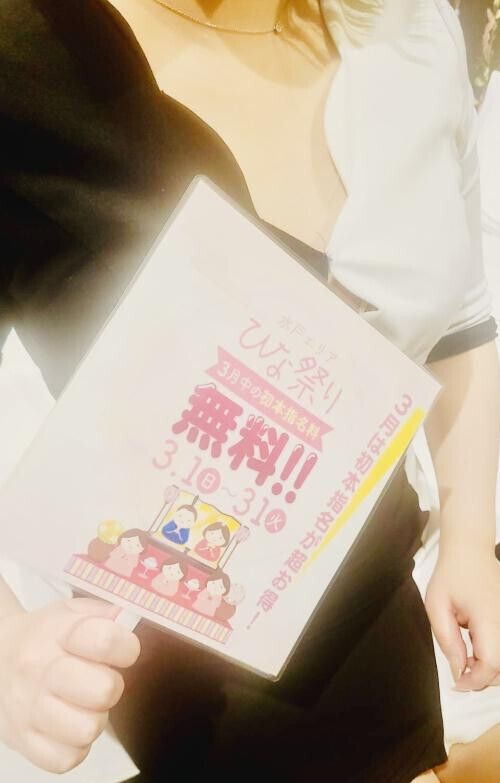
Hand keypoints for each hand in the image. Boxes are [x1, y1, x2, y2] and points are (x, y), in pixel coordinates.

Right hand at [0, 597, 139, 772]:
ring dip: (94, 719)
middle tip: (100, 680)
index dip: (127, 647)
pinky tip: (69, 723)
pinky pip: (67, 759)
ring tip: (84, 704)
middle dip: (112, 686)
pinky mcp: (22, 740)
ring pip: (88, 729)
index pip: (107, 640)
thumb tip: (132, 623)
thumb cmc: (45, 637)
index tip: (122, 650)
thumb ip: (107, 614)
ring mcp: (27, 708)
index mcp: (57, 633)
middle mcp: (38, 670)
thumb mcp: (73, 612)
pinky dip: (75, 746)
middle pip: (104, 690)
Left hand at [425, 548, 499, 690]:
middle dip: (481, 676)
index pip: (491, 665)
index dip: (474, 681)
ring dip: (488, 666)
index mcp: (489, 618)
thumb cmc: (452, 575)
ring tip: (465, 652)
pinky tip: (476, 642)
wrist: (470, 551)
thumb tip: (458, 670)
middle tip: (458, 668)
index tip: (457, 683)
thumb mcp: (437, 606)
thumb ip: (448, 640)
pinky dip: (493, 653)